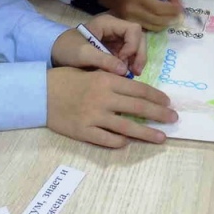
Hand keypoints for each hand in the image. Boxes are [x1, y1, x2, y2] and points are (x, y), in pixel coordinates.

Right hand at [47, 68, 177, 147]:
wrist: (39, 93)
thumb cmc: (65, 79)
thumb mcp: (91, 72)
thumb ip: (112, 80)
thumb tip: (136, 92)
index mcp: (106, 80)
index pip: (139, 89)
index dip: (156, 96)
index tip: (168, 102)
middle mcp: (103, 98)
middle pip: (139, 108)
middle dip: (159, 114)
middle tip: (174, 119)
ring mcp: (94, 117)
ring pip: (127, 128)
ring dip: (148, 133)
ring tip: (162, 138)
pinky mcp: (84, 132)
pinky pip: (108, 140)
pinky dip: (120, 142)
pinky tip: (128, 142)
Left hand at [51, 14, 145, 75]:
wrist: (54, 54)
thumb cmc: (67, 49)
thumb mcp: (83, 54)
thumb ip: (103, 60)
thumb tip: (124, 70)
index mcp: (108, 23)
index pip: (133, 29)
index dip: (133, 45)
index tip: (123, 60)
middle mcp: (115, 29)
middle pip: (138, 38)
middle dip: (139, 54)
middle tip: (136, 72)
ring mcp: (115, 40)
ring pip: (136, 47)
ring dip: (136, 61)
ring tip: (131, 75)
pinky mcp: (114, 50)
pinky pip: (129, 55)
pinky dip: (130, 64)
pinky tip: (125, 75)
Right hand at [99, 0, 182, 30]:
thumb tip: (179, 2)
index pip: (158, 8)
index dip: (172, 10)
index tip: (182, 8)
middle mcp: (132, 10)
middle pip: (157, 20)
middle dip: (172, 18)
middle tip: (181, 14)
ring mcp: (130, 19)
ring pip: (154, 27)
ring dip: (167, 23)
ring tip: (174, 17)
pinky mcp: (129, 24)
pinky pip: (148, 28)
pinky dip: (158, 25)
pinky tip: (163, 20)